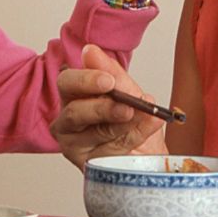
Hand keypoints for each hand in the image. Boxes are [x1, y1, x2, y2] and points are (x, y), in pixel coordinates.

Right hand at [51, 44, 167, 169]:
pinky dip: (133, 137)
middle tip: (127, 106)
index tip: (108, 81)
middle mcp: (69, 121)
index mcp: (74, 95)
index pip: (67, 83)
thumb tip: (90, 51)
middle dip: (103, 108)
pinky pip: (111, 151)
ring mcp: (76, 146)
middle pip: (74, 113)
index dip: (86, 80)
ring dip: (124, 124)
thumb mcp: (129, 91)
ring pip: (95, 134)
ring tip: (145, 115)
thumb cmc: (133, 121)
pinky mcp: (88, 165)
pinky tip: (148, 127)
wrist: (149, 155)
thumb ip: (112, 73)